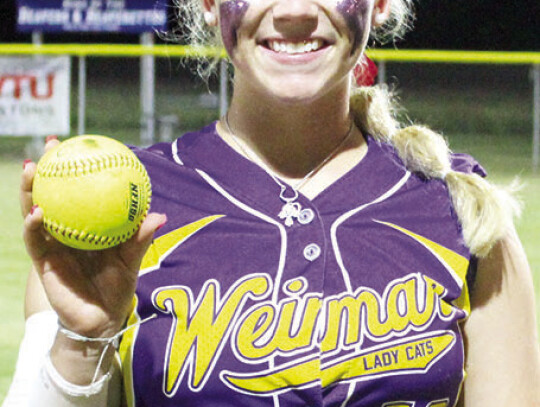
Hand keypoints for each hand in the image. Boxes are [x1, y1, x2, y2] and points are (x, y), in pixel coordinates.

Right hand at [20, 137, 165, 338]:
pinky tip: (38, 212)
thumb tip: (159, 216)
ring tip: (33, 168)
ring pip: (33, 211)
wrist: (102, 319)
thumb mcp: (131, 259)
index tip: (81, 143)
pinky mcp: (43, 262)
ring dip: (30, 189)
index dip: (76, 169)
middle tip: (51, 145)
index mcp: (85, 226)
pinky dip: (34, 225)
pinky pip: (35, 240)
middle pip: (50, 193)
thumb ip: (140, 239)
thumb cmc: (117, 286)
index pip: (77, 192)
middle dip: (48, 168)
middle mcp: (65, 230)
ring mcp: (51, 244)